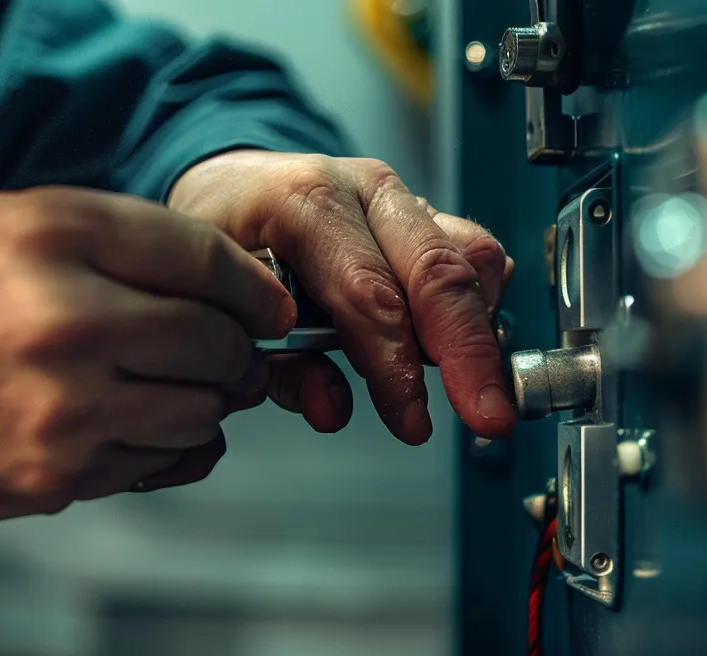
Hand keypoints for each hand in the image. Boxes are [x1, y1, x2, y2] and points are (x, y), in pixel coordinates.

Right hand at [0, 187, 294, 521]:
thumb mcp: (20, 223)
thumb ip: (125, 235)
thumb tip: (238, 281)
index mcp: (53, 239)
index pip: (200, 257)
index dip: (252, 286)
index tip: (269, 304)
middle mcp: (63, 321)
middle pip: (214, 341)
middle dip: (237, 349)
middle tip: (229, 350)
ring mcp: (65, 406)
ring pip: (202, 410)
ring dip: (205, 400)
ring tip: (169, 383)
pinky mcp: (62, 474)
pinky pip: (162, 460)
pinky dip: (166, 444)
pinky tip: (130, 420)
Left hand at [169, 151, 515, 444]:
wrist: (228, 186)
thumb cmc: (220, 241)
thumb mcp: (224, 307)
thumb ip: (280, 366)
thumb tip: (333, 408)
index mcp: (303, 201)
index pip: (368, 292)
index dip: (396, 364)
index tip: (411, 419)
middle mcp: (364, 191)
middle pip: (438, 270)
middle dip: (468, 353)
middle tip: (486, 415)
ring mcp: (401, 199)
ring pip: (473, 255)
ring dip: (478, 328)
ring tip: (468, 384)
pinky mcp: (426, 214)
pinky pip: (475, 256)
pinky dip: (478, 308)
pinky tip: (457, 347)